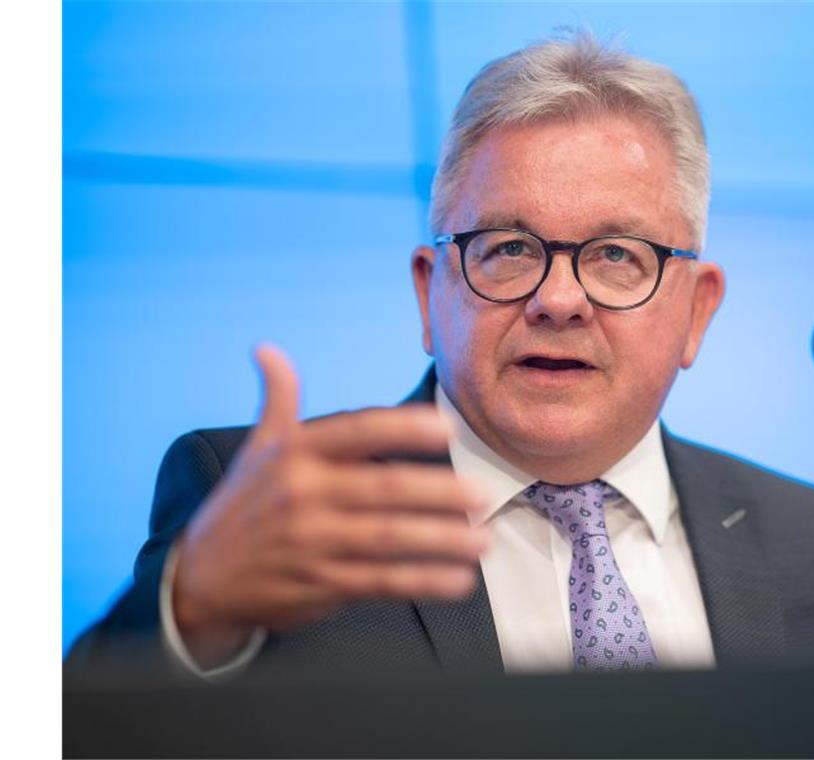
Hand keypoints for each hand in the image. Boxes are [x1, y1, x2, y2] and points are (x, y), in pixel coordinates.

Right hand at [171, 345, 490, 665]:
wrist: (200, 580)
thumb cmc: (244, 506)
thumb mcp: (258, 449)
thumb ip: (278, 400)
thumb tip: (267, 349)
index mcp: (294, 454)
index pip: (355, 432)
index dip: (400, 428)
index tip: (445, 427)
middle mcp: (303, 496)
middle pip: (383, 489)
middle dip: (439, 493)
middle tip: (484, 494)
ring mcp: (312, 543)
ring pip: (388, 540)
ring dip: (441, 541)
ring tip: (484, 541)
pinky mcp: (319, 585)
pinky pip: (380, 582)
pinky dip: (422, 583)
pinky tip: (458, 580)